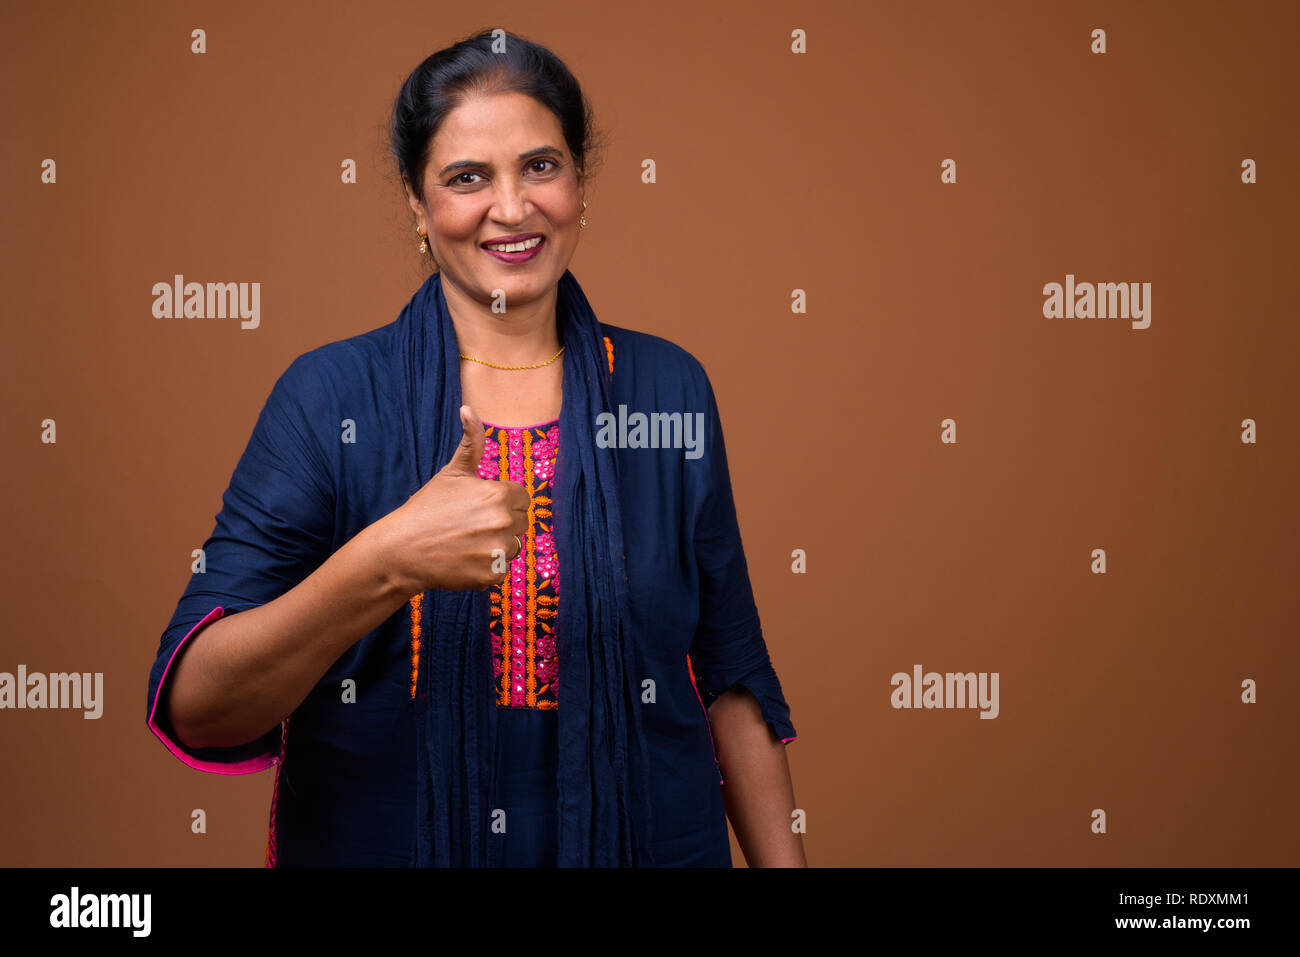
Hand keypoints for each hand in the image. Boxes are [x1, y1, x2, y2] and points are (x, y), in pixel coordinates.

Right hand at [379, 405, 529, 591]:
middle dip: (502, 522)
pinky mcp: (492, 576)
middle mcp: (503, 522)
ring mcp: (498, 551)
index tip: (480, 506)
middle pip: (521, 522)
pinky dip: (489, 567)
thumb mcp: (452, 472)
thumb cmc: (427, 508)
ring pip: (515, 546)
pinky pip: (503, 569)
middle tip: (471, 525)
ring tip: (468, 541)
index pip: (523, 497)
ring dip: (498, 545)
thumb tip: (469, 408)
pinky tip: (466, 559)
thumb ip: (471, 441)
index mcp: (498, 494)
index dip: (503, 500)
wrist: (403, 549)